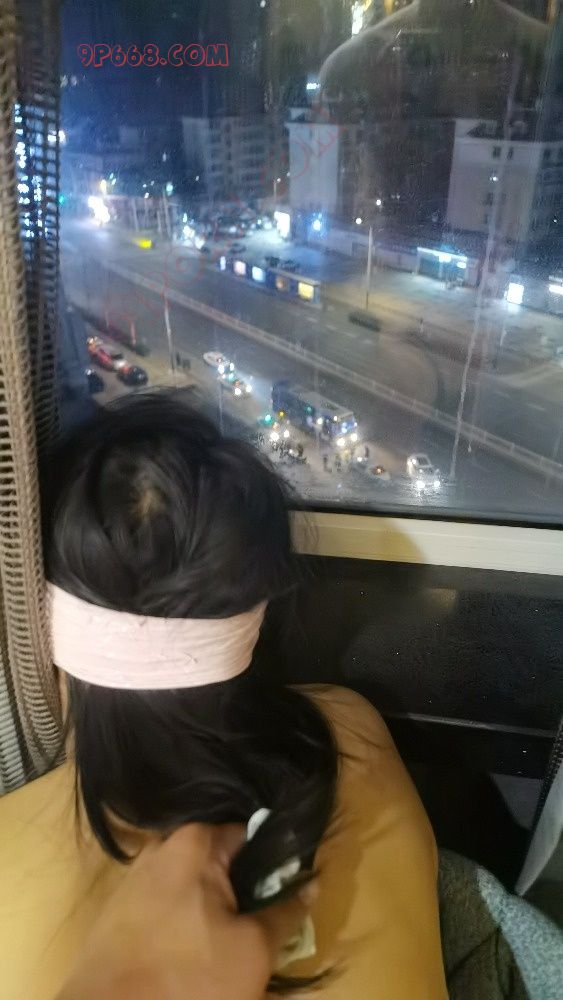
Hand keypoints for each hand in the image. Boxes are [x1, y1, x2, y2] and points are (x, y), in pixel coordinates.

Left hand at [57, 823, 315, 999]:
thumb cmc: (188, 978)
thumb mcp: (252, 949)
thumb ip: (285, 912)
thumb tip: (311, 883)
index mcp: (193, 842)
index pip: (250, 834)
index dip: (276, 862)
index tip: (290, 891)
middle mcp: (160, 847)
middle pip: (220, 861)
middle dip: (243, 891)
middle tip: (261, 929)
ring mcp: (135, 878)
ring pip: (193, 886)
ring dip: (214, 911)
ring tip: (227, 948)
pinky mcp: (119, 910)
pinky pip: (167, 904)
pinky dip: (185, 923)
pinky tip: (193, 954)